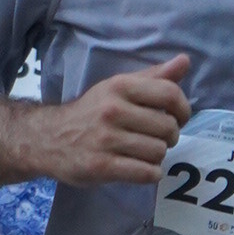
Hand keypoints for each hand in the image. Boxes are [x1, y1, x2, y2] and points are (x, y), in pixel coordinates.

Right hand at [37, 55, 191, 186]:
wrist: (48, 138)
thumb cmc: (91, 112)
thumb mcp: (117, 88)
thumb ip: (153, 76)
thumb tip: (185, 61)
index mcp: (120, 86)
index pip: (170, 94)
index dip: (183, 109)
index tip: (178, 118)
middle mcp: (113, 110)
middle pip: (168, 127)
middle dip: (169, 137)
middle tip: (156, 139)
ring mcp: (106, 139)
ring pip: (158, 152)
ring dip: (157, 157)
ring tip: (143, 153)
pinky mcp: (101, 166)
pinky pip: (146, 173)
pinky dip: (150, 174)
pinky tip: (140, 168)